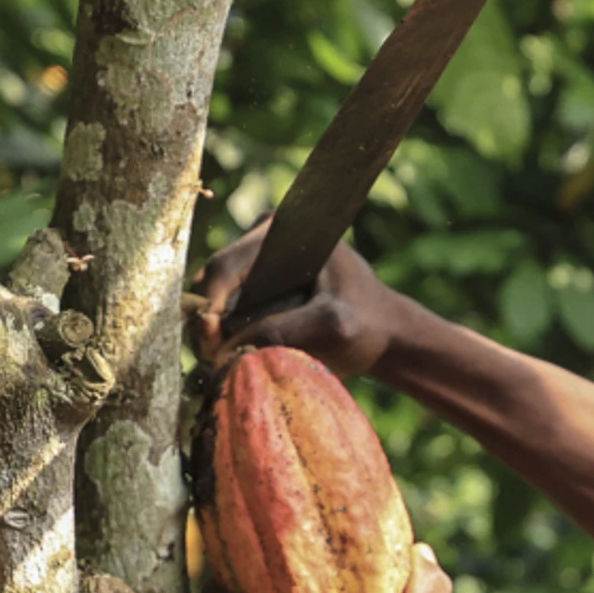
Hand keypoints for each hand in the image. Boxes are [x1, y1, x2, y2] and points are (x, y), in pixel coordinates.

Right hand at [190, 216, 428, 376]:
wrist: (386, 331)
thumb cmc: (367, 325)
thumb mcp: (332, 327)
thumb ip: (287, 330)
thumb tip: (232, 346)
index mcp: (284, 231)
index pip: (227, 265)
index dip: (210, 307)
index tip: (211, 346)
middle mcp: (264, 235)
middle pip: (213, 278)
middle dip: (207, 321)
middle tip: (212, 360)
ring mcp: (258, 256)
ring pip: (215, 293)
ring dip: (212, 329)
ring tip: (219, 361)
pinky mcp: (257, 279)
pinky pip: (226, 304)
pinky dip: (223, 330)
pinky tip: (228, 355)